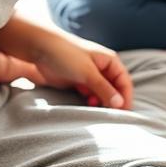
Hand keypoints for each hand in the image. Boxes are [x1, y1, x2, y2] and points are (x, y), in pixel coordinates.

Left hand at [0, 36, 131, 110]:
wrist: (40, 49)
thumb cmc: (66, 55)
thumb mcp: (87, 73)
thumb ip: (104, 89)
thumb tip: (120, 104)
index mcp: (110, 61)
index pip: (124, 82)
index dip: (126, 98)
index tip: (124, 114)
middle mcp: (102, 69)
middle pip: (114, 89)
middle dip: (114, 102)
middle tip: (111, 117)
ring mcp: (90, 76)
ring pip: (102, 94)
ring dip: (102, 103)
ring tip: (96, 110)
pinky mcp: (78, 82)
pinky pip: (89, 95)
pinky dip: (91, 102)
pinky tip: (87, 106)